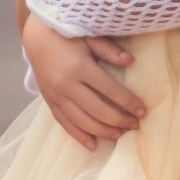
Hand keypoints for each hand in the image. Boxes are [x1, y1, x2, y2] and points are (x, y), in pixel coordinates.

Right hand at [21, 14, 146, 150]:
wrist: (37, 38)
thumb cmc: (68, 35)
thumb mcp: (89, 37)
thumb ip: (109, 49)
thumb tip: (130, 61)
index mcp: (80, 67)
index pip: (110, 89)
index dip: (128, 102)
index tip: (142, 111)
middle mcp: (67, 84)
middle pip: (98, 109)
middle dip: (119, 120)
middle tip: (135, 125)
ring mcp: (56, 95)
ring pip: (82, 121)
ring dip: (103, 131)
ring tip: (120, 135)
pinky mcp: (49, 102)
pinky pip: (64, 123)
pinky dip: (79, 136)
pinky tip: (93, 144)